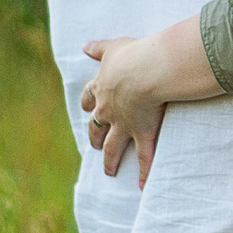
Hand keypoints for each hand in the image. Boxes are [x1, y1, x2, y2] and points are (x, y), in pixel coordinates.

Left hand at [80, 17, 221, 186]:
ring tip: (108, 171)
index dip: (88, 104)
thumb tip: (84, 46)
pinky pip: (143, 158)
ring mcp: (124, 125)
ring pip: (112, 146)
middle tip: (94, 145)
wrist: (147, 70)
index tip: (86, 108)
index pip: (89, 97)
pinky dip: (143, 173)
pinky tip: (142, 186)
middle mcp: (108, 110)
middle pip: (96, 127)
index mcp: (101, 88)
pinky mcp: (142, 134)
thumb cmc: (133, 55)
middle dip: (94, 136)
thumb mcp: (113, 47)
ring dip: (110, 160)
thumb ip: (99, 48)